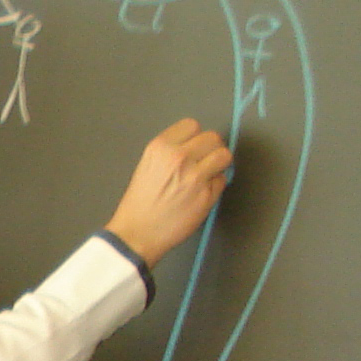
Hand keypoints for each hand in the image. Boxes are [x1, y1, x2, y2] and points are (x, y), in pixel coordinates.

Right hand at [104, 118, 233, 263]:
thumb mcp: (147, 167)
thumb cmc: (139, 204)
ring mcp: (195, 176)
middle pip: (212, 137)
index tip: (192, 148)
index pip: (191, 125)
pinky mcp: (207, 195)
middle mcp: (179, 157)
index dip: (194, 137)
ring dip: (219, 164)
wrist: (136, 234)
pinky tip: (200, 194)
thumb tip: (197, 148)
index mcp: (160, 147)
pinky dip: (215, 186)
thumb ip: (170, 153)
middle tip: (204, 162)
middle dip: (210, 148)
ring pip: (224, 155)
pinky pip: (222, 180)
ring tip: (208, 175)